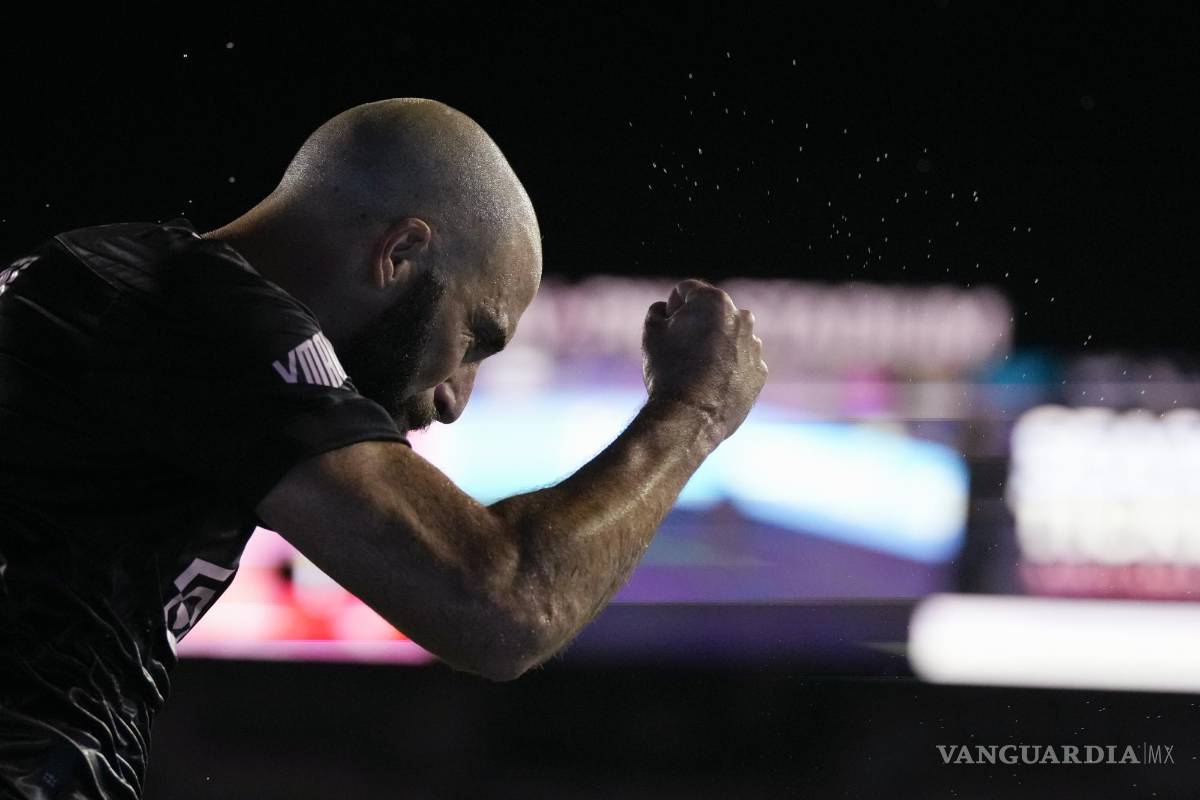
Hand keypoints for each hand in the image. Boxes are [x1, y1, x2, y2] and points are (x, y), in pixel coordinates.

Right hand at [642, 279, 767, 442]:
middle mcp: (742, 318)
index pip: (686, 291)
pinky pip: (740, 362)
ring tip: (695, 370)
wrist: (691, 418)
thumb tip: (666, 310)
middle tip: (679, 350)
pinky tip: (710, 385)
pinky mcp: (759, 373)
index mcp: (715, 301)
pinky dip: (727, 368)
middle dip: (696, 324)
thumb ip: (658, 311)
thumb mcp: (651, 333)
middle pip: (712, 312)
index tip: (666, 329)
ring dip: (714, 345)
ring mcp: (754, 346)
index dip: (671, 308)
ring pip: (729, 337)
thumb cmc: (668, 371)